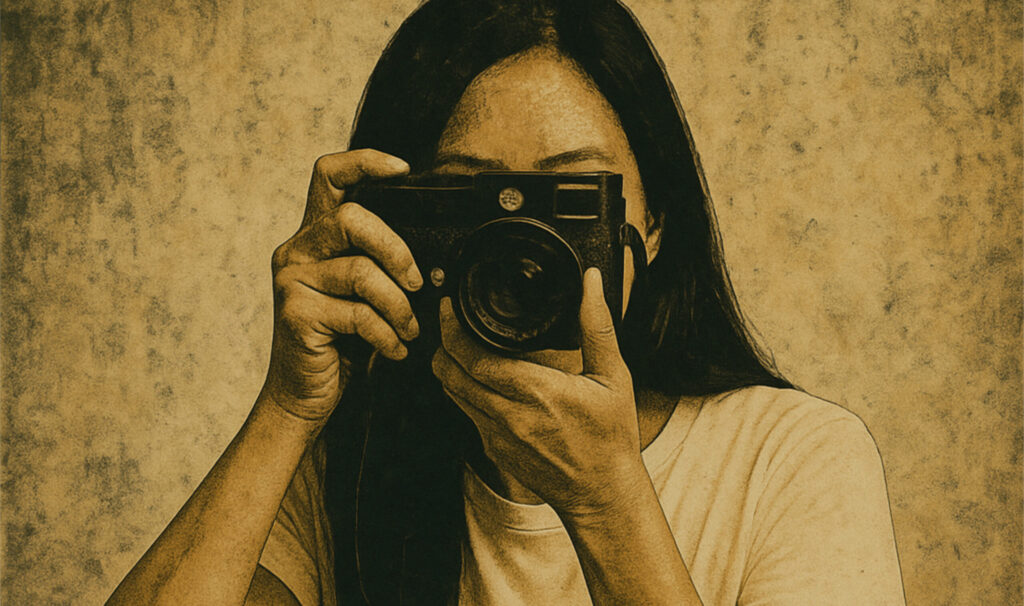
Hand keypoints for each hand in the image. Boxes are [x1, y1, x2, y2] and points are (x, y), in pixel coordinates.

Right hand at [261, 149, 422, 422]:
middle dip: (396, 250)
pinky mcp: (296, 314)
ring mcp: (292, 281)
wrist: (303, 395)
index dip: (365, 162)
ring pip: (361, 271)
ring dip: (398, 306)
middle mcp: (296, 251)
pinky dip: (386, 335)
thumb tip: (432, 258)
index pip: (329, 176)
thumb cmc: (340, 342)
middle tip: (416, 283)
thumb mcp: (362, 296)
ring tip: (408, 329)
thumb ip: (379, 266)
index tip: (402, 170)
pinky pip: (358, 314)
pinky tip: (393, 350)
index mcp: (314, 237)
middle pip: (351, 218)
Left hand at [431, 268, 645, 518]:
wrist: (602, 494)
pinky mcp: (493, 450)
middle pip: (450, 374)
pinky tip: (477, 377)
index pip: (474, 358)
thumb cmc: (610, 438)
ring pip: (451, 394)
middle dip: (442, 343)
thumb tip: (591, 284)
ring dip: (448, 367)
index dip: (452, 331)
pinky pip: (466, 413)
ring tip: (457, 344)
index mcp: (536, 392)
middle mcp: (508, 415)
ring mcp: (496, 436)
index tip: (449, 308)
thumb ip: (597, 327)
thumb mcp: (613, 377)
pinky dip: (463, 390)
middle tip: (447, 320)